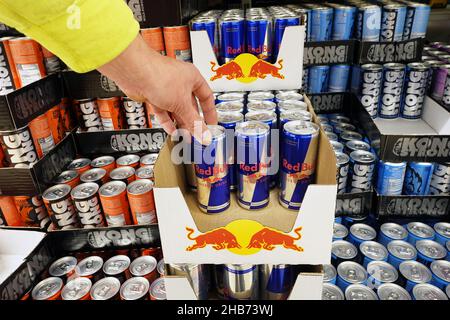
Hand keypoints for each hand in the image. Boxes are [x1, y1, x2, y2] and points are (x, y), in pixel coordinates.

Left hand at [98, 34, 216, 143]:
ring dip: (180, 123)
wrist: (134, 72)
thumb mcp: (182, 104)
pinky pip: (163, 111)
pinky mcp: (153, 94)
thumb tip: (205, 135)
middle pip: (190, 106)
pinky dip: (167, 121)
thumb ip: (194, 122)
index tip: (211, 125)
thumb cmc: (158, 75)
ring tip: (184, 135)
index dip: (210, 113)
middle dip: (193, 121)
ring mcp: (166, 88)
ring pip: (176, 109)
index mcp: (192, 78)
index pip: (206, 97)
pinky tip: (171, 130)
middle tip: (196, 134)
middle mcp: (180, 82)